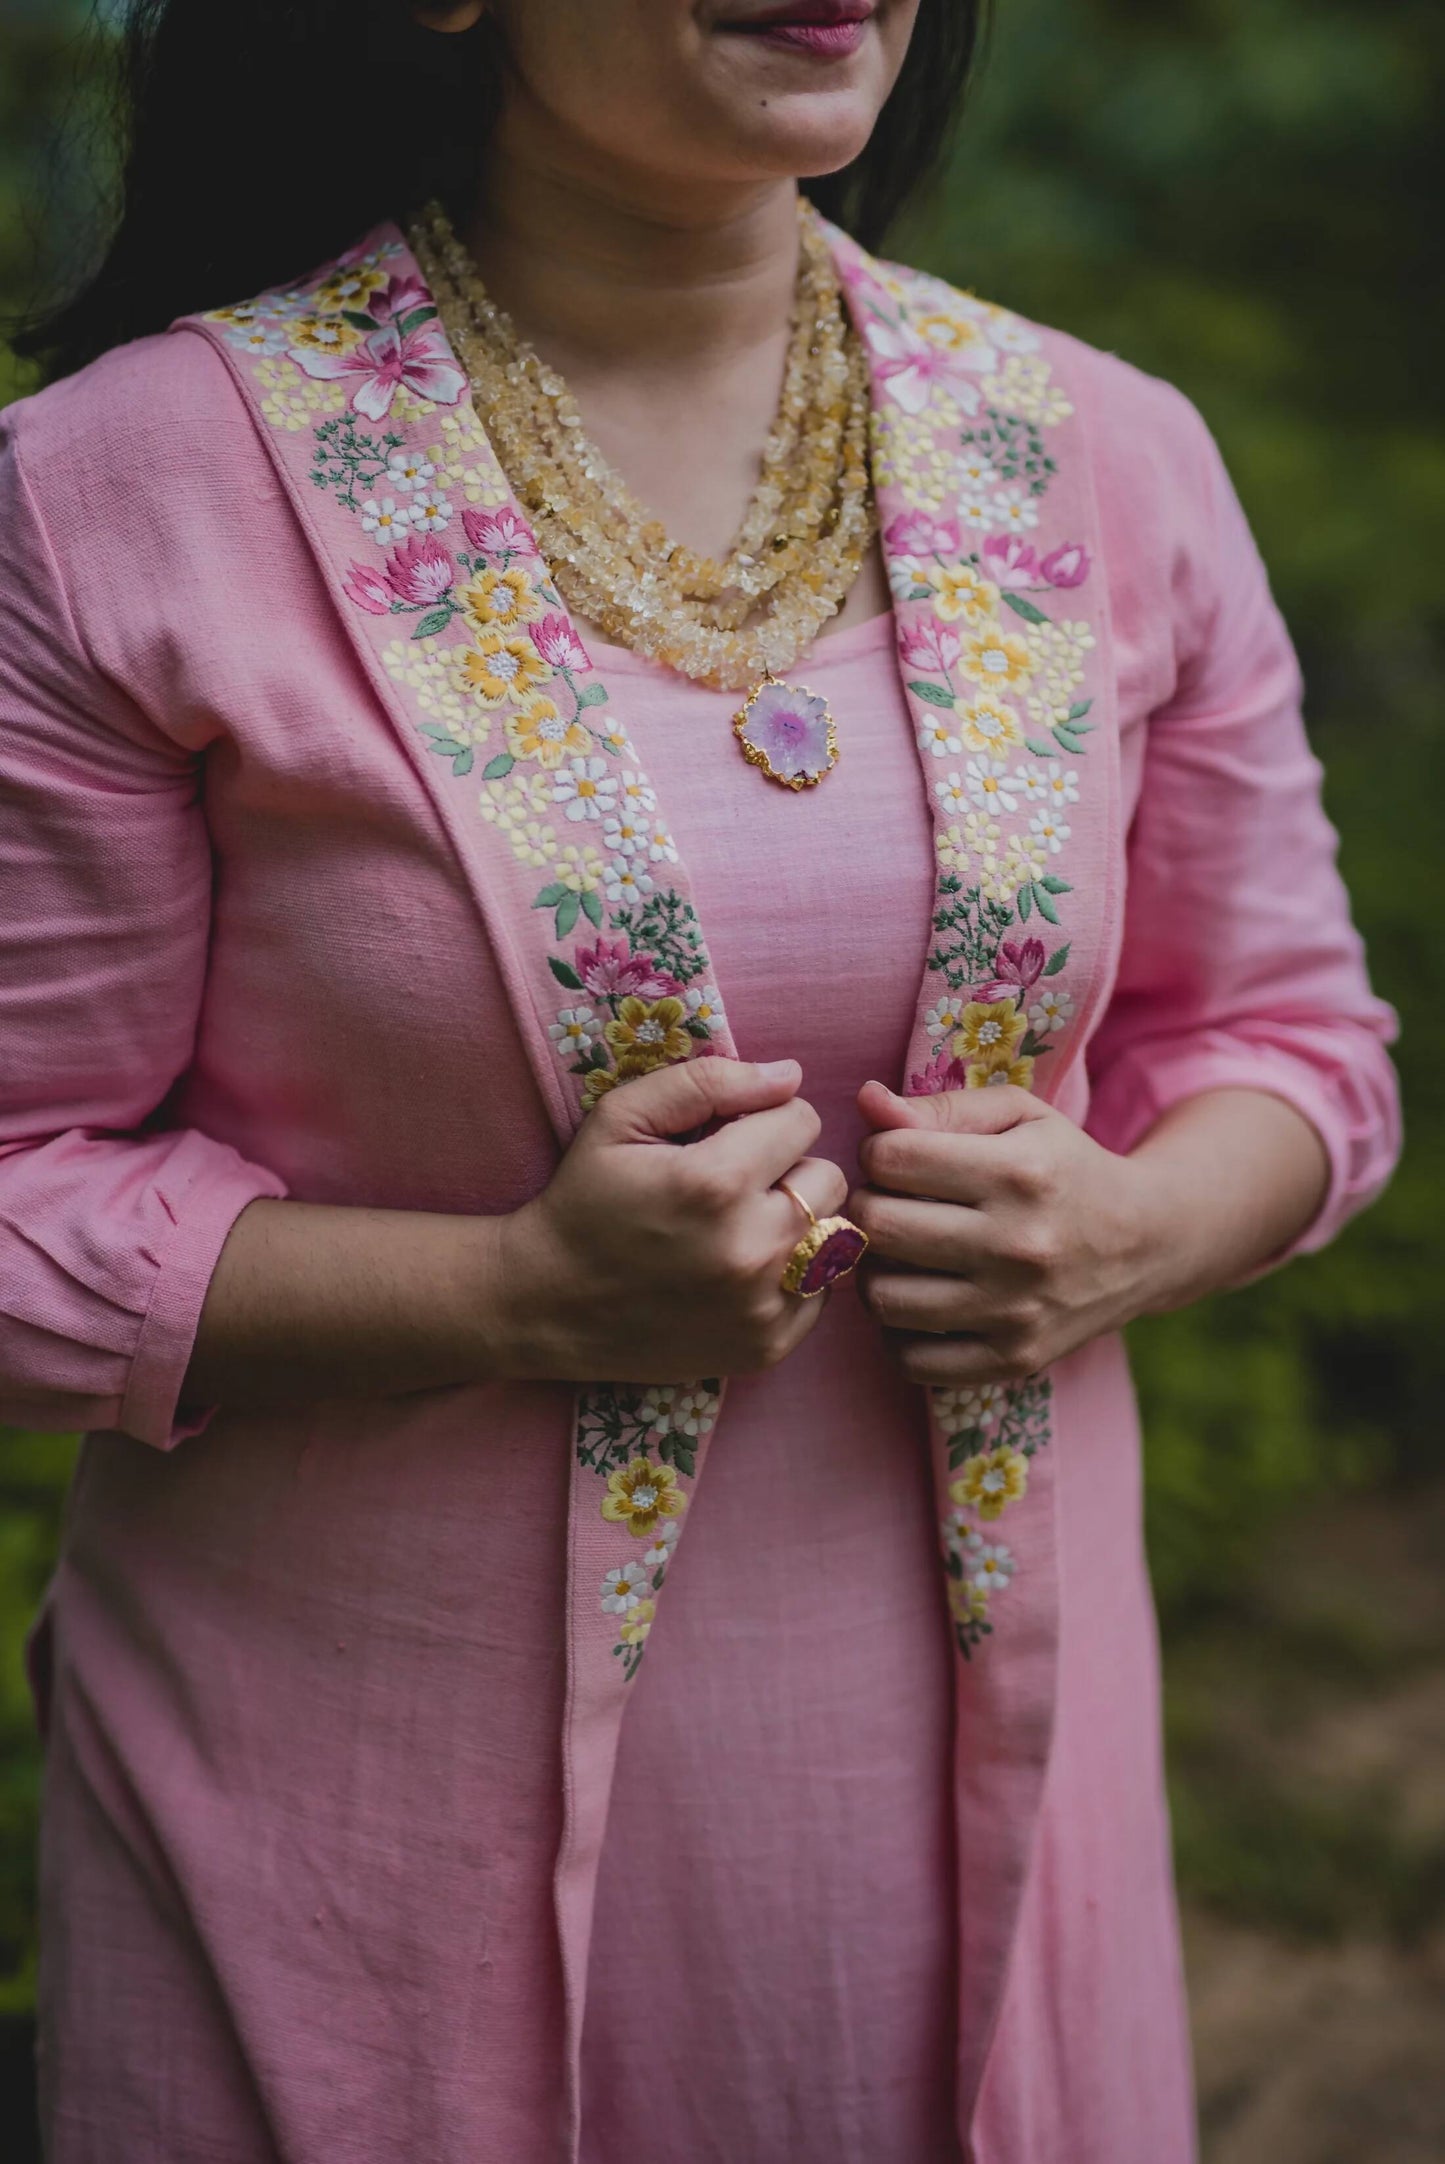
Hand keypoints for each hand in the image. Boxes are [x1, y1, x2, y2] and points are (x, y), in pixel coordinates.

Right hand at [495, 1057, 846, 1382]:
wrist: (549, 1304)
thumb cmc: (586, 1200)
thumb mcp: (622, 1118)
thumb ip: (708, 1083)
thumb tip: (790, 1075)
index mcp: (716, 1183)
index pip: (802, 1120)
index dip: (766, 1120)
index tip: (728, 1139)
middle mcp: (750, 1248)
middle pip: (828, 1179)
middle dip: (788, 1170)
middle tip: (736, 1185)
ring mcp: (762, 1306)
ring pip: (835, 1236)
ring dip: (798, 1223)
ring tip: (742, 1227)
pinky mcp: (768, 1347)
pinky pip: (823, 1290)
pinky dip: (794, 1276)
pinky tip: (743, 1271)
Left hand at [849, 1080, 1167, 1386]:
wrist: (1148, 1243)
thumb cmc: (1065, 1168)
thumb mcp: (1020, 1116)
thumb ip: (941, 1106)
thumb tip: (866, 1102)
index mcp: (1019, 1174)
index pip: (892, 1159)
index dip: (880, 1151)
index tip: (899, 1158)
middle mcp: (1019, 1245)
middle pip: (879, 1226)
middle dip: (868, 1208)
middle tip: (891, 1204)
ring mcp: (1016, 1311)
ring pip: (883, 1297)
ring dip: (877, 1272)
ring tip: (902, 1254)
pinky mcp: (1014, 1360)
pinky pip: (910, 1360)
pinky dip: (898, 1333)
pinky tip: (921, 1301)